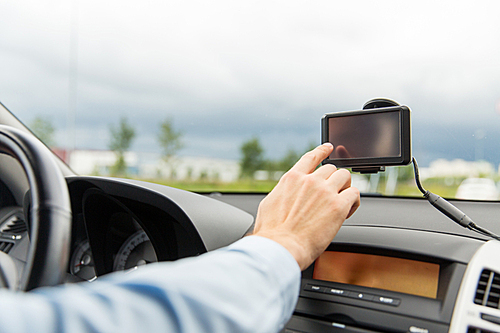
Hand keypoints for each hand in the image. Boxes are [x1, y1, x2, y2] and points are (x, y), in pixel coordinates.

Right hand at [253, 143, 359, 269]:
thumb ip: (282, 193)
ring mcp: (325, 191)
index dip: (322, 151)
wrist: (281, 246)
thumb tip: (284, 195)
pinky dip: (354, 202)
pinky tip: (348, 211)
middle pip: (331, 169)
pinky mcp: (338, 206)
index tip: (329, 148)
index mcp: (292, 179)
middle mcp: (309, 181)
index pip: (311, 157)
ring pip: (345, 177)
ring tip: (342, 202)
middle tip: (332, 196)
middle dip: (333, 181)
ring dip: (345, 188)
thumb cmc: (272, 232)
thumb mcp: (269, 204)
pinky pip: (354, 194)